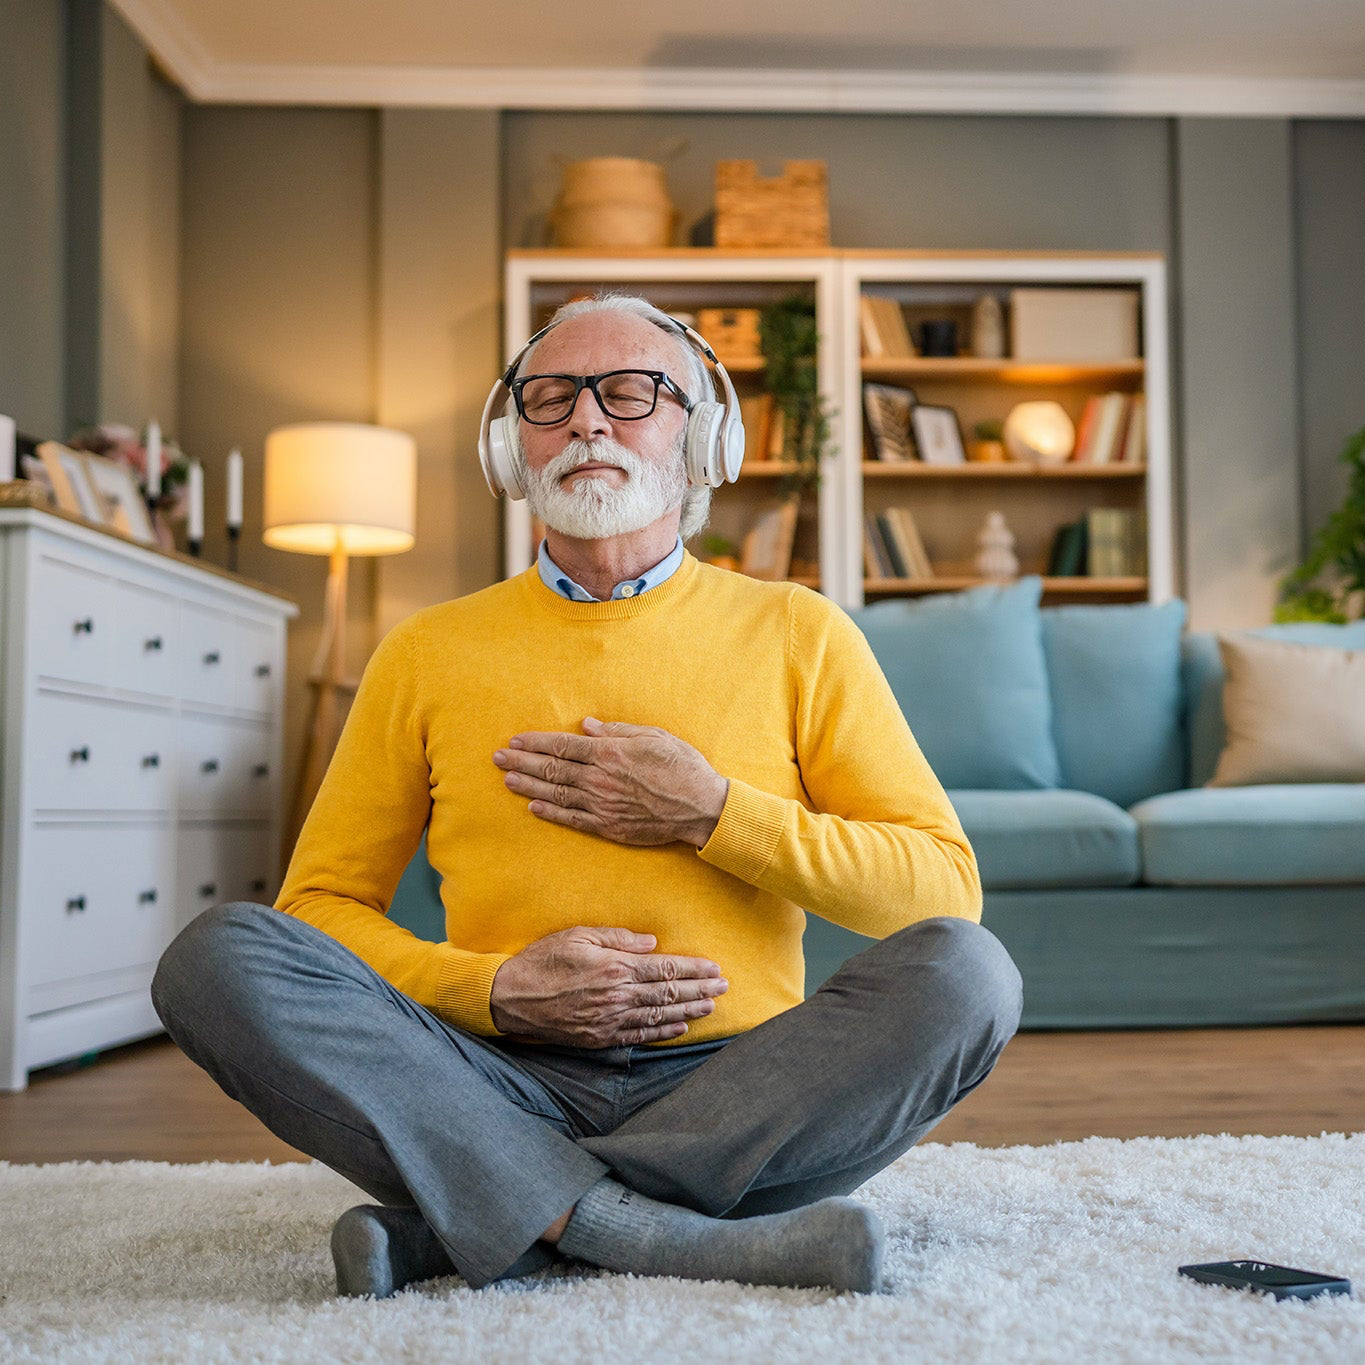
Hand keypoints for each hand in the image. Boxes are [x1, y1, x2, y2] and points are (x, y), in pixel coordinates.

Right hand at [488, 925, 728, 1046]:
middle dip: (700, 990)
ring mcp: (609, 1021)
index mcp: (614, 968)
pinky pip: (638, 1037)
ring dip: (689, 1012)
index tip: (714, 968)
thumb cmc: (542, 960)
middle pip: (669, 995)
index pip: (665, 970)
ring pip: (659, 1017)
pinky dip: (662, 1033)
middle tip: (725, 987)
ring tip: (711, 1007)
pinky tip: (679, 1029)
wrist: (509, 997)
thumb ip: (618, 938)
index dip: (693, 969)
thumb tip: (652, 944)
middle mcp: (617, 996)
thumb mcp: (578, 935)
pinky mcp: (598, 1038)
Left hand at [493, 718, 728, 848]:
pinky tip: (533, 807)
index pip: (563, 745)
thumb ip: (617, 731)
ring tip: (507, 780)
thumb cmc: (682, 766)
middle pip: (552, 768)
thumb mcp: (654, 736)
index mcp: (611, 753)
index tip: (515, 740)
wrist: (702, 807)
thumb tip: (587, 726)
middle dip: (522, 762)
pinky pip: (572, 819)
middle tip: (497, 758)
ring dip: (528, 786)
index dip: (536, 742)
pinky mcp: (609, 826)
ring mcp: (603, 805)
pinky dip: (550, 812)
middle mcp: (601, 779)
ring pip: (556, 793)